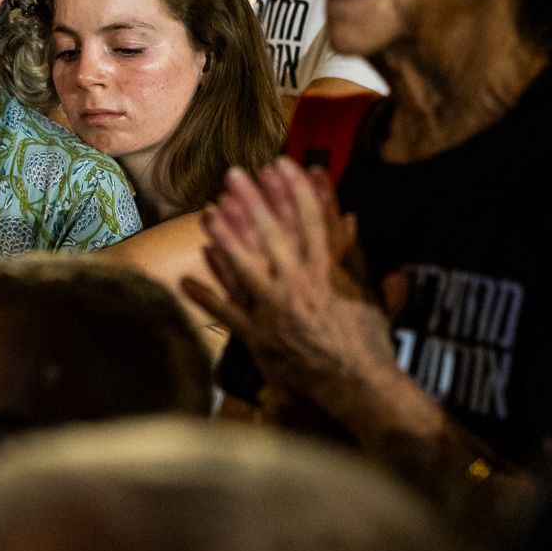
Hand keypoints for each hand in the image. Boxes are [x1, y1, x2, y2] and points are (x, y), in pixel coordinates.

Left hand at [181, 160, 415, 437]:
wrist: (360, 387)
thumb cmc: (368, 341)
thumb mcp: (367, 293)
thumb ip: (354, 255)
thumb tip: (349, 218)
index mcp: (328, 275)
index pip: (310, 223)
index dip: (295, 191)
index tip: (282, 164)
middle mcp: (300, 288)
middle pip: (272, 237)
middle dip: (252, 202)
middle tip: (234, 174)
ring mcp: (276, 313)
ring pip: (245, 268)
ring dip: (225, 238)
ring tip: (207, 213)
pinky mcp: (260, 338)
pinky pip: (228, 315)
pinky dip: (207, 297)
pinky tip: (184, 280)